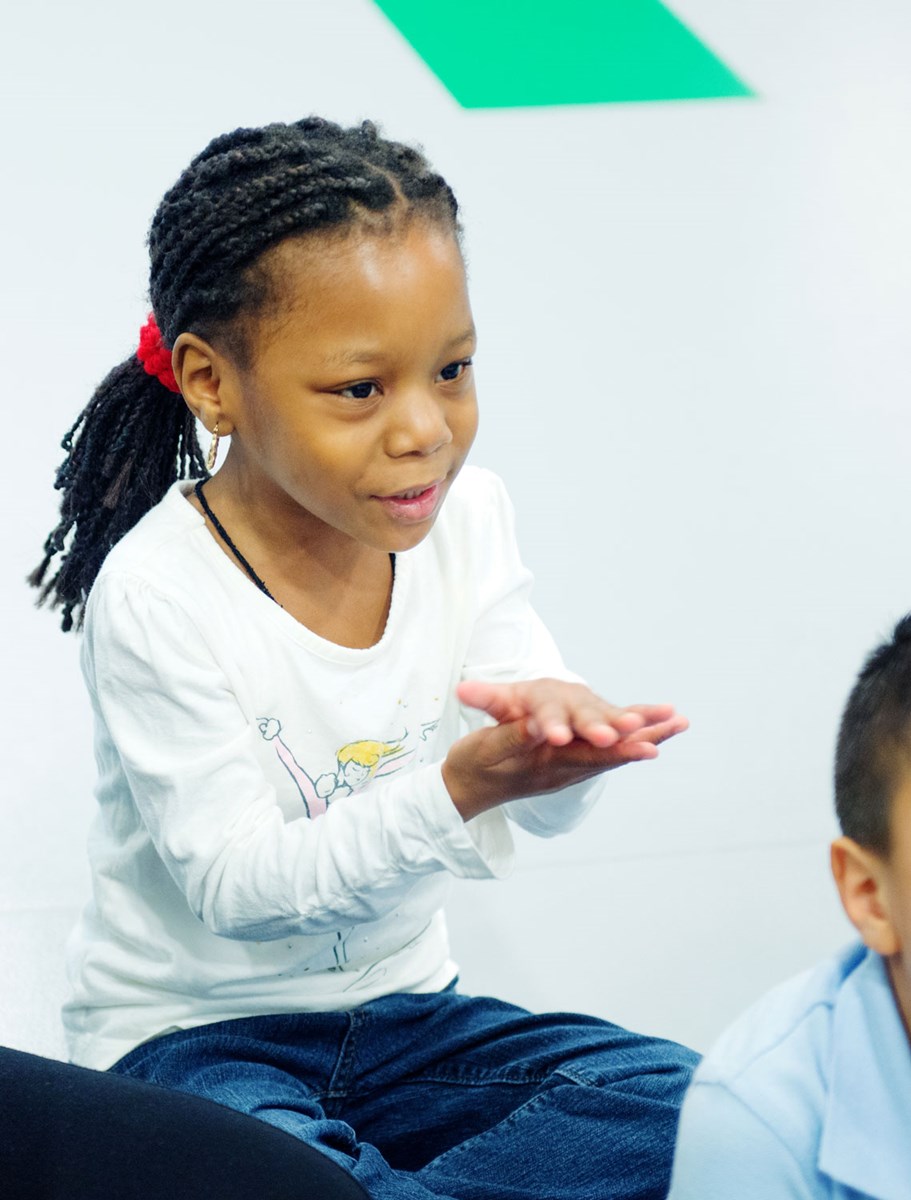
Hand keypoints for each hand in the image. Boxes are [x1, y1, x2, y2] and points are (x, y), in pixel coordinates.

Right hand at [442, 678, 687, 819]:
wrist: (467, 788)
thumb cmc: (472, 766)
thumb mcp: (484, 750)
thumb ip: (511, 737)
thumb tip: (536, 726)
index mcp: (544, 764)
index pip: (582, 755)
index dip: (611, 745)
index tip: (639, 739)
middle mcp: (563, 767)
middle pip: (608, 753)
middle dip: (640, 738)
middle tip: (672, 724)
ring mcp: (568, 765)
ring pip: (613, 751)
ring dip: (647, 736)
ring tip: (679, 721)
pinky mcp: (569, 759)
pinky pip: (606, 749)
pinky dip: (632, 738)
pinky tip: (656, 730)